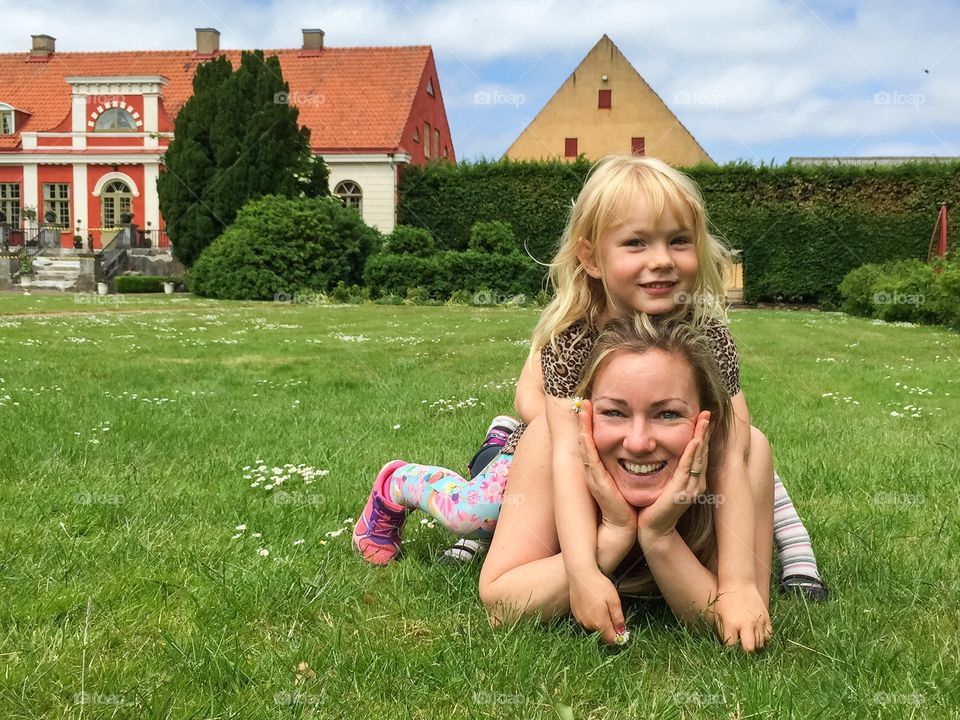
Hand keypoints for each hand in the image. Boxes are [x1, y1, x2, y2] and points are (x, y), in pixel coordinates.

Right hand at [567, 568, 626, 645]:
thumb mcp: (614, 600)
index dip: (617, 636)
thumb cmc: (599, 585)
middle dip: (608, 626)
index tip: (621, 628)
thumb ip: (618, 618)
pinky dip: (591, 615)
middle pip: (602, 633)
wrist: (581, 574)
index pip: (610, 639)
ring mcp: (580, 619)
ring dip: (599, 621)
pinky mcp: (575, 613)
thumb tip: (621, 631)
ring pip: (594, 626)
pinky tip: (592, 603)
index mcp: (600, 623)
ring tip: (600, 604)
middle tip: (611, 609)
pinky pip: (586, 619)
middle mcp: (588, 624)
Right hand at [578, 399, 636, 531]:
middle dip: (583, 420)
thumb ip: (624, 465)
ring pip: (584, 445)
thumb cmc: (624, 503)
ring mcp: (592, 474)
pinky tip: (583, 434)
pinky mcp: (596, 482)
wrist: (622, 525)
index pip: (593, 440)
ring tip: (581, 409)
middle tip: (582, 402)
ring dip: (583, 427)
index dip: (590, 423)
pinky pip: (589, 460)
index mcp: (599, 466)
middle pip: (585, 439)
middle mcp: (593, 468)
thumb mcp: (623, 478)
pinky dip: (586, 446)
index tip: (590, 405)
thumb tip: (636, 449)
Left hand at [637, 411, 710, 539]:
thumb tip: (668, 451)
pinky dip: (691, 455)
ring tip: (704, 420)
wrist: (652, 529)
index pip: (700, 453)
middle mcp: (697, 483)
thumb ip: (672, 469)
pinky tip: (694, 441)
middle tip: (708, 412)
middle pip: (703, 452)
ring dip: (701, 437)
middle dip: (705, 431)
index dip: (703, 434)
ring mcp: (691, 488)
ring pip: (698, 458)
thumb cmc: (656, 505)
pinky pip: (687, 470)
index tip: (704, 417)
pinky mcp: (680, 493)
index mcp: (694, 480)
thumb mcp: (667, 482)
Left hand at [713, 584, 772, 652]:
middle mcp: (746, 624)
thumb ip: (724, 631)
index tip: (730, 651)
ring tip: (749, 642)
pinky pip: (768, 635)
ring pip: (760, 643)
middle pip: (749, 649)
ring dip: (754, 645)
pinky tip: (758, 637)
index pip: (732, 647)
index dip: (730, 651)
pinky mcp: (766, 617)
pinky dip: (764, 639)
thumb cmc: (724, 598)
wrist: (738, 582)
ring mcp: (758, 621)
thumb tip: (729, 646)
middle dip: (745, 652)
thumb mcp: (718, 614)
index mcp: (731, 624)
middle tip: (742, 649)